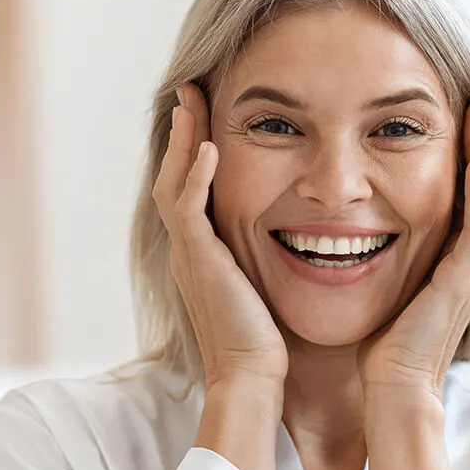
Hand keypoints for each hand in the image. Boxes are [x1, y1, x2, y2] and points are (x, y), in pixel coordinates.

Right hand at [152, 83, 288, 390]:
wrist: (251, 378)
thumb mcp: (264, 289)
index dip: (194, 152)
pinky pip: (188, 208)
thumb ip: (267, 260)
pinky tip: (209, 147)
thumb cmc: (267, 343)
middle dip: (181, 132)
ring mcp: (189, 255)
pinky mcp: (198, 261)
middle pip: (173, 176)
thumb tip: (296, 240)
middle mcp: (189, 250)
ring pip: (173, 183)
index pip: (190, 189)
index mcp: (203, 255)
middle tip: (189, 92)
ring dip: (182, 139)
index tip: (209, 117)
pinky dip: (196, 175)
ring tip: (191, 100)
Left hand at [356, 100, 469, 397]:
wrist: (393, 389)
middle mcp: (469, 264)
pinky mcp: (463, 281)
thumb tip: (357, 240)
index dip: (465, 163)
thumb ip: (384, 263)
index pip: (465, 202)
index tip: (457, 126)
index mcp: (451, 265)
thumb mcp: (386, 292)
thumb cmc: (383, 349)